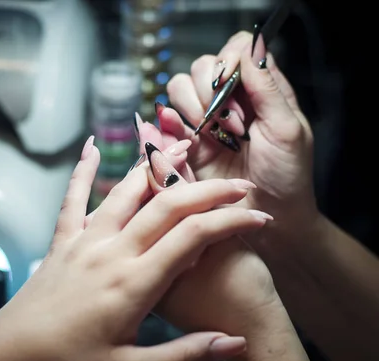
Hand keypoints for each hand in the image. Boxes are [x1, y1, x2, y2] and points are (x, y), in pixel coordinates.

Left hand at [0, 137, 271, 360]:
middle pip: (165, 206)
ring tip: (182, 149)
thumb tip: (234, 342)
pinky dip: (83, 171)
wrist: (6, 358)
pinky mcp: (61, 243)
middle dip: (206, 191)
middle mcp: (110, 252)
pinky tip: (91, 147)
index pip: (192, 237)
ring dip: (156, 170)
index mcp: (133, 283)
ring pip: (125, 193)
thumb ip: (185, 355)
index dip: (229, 221)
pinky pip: (73, 199)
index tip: (258, 218)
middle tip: (237, 185)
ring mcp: (82, 242)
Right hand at [162, 30, 318, 247]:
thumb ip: (267, 88)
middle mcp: (230, 102)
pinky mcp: (187, 144)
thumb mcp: (287, 129)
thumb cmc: (287, 178)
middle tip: (230, 126)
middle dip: (211, 92)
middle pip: (203, 66)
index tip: (236, 94)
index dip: (230, 65)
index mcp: (259, 91)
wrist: (268, 220)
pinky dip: (168, 123)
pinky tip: (187, 139)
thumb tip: (249, 48)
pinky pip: (166, 121)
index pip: (236, 51)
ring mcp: (206, 122)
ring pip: (180, 88)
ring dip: (191, 107)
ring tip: (211, 135)